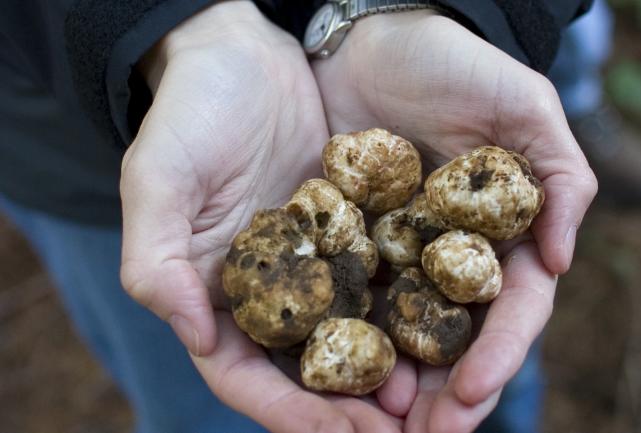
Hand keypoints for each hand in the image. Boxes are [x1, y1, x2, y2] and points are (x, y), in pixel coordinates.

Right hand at [120, 2, 399, 430]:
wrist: (244, 55)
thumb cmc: (189, 114)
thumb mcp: (157, 180)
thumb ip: (158, 261)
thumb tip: (193, 336)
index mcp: (218, 295)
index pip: (249, 376)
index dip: (294, 413)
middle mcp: (272, 291)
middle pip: (310, 372)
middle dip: (354, 412)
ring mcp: (318, 264)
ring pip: (355, 337)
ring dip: (391, 374)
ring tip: (435, 400)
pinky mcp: (356, 231)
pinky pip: (386, 278)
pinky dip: (410, 310)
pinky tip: (448, 328)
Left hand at [313, 11, 596, 431]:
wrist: (371, 35)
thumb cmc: (455, 64)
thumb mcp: (523, 106)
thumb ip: (561, 178)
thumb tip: (564, 261)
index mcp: (500, 234)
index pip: (509, 309)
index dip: (496, 355)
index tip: (469, 392)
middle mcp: (451, 254)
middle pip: (457, 337)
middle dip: (445, 391)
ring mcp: (399, 252)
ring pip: (403, 332)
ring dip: (395, 384)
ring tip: (378, 425)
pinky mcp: (346, 240)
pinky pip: (346, 296)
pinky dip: (344, 339)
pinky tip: (331, 373)